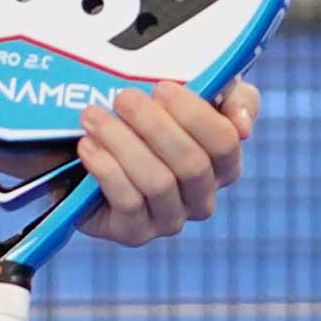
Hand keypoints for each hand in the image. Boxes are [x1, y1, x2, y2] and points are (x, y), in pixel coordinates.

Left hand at [72, 75, 257, 245]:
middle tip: (123, 98)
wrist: (78, 151)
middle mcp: (202, 197)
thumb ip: (229, 96)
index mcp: (223, 165)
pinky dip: (106, 169)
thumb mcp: (190, 96)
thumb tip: (243, 126)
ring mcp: (170, 219)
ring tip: (93, 116)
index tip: (162, 87)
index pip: (225, 141)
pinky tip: (88, 145)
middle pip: (192, 163)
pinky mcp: (134, 232)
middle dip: (154, 125)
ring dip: (123, 143)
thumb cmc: (145, 119)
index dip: (195, 114)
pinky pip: (128, 202)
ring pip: (158, 182)